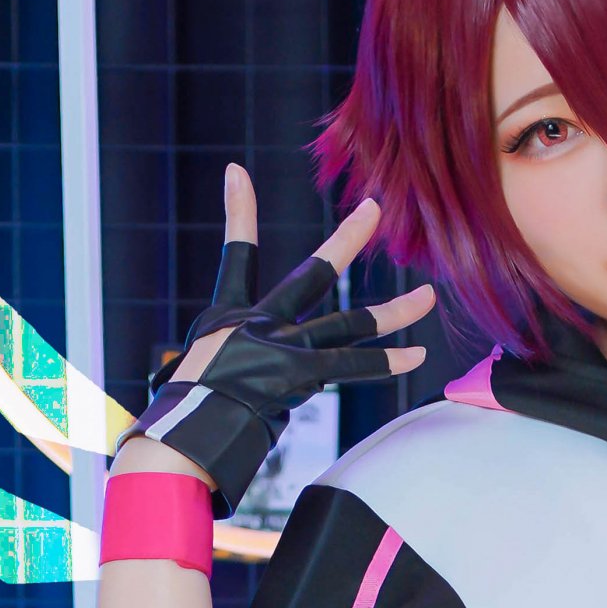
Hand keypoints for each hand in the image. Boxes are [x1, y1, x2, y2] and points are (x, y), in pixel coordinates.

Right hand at [121, 173, 435, 512]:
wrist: (179, 433)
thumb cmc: (181, 415)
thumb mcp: (195, 379)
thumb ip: (233, 375)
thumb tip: (259, 392)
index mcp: (230, 318)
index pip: (238, 255)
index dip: (238, 212)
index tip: (238, 174)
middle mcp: (260, 324)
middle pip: (312, 275)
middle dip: (346, 240)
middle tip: (374, 209)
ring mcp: (282, 348)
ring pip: (348, 324)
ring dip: (392, 312)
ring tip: (428, 296)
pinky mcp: (297, 374)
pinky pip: (352, 365)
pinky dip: (387, 361)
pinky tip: (418, 354)